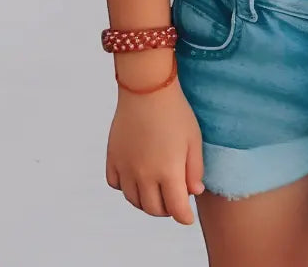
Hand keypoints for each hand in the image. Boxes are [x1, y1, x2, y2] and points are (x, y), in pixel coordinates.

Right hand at [106, 75, 204, 223]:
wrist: (146, 89)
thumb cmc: (175, 112)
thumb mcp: (194, 140)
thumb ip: (195, 169)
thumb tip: (193, 192)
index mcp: (168, 171)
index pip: (175, 209)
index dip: (183, 217)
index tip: (187, 218)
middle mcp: (144, 174)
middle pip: (153, 208)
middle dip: (166, 210)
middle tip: (174, 202)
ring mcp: (125, 167)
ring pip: (133, 200)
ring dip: (146, 202)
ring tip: (156, 193)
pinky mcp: (112, 157)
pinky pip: (115, 184)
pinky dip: (125, 187)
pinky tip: (136, 178)